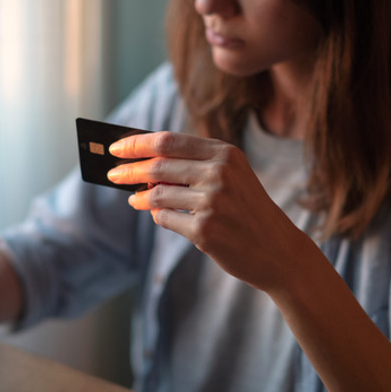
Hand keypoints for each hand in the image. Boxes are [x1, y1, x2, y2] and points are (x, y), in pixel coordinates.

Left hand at [106, 131, 303, 292]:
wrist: (278, 250)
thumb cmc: (248, 211)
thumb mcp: (231, 177)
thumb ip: (193, 166)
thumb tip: (143, 166)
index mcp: (225, 154)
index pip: (169, 141)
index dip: (137, 143)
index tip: (116, 146)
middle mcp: (220, 174)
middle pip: (158, 167)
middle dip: (129, 170)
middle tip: (112, 174)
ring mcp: (213, 202)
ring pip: (158, 195)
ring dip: (141, 198)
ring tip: (134, 199)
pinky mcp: (205, 231)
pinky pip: (166, 220)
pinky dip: (159, 217)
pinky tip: (159, 216)